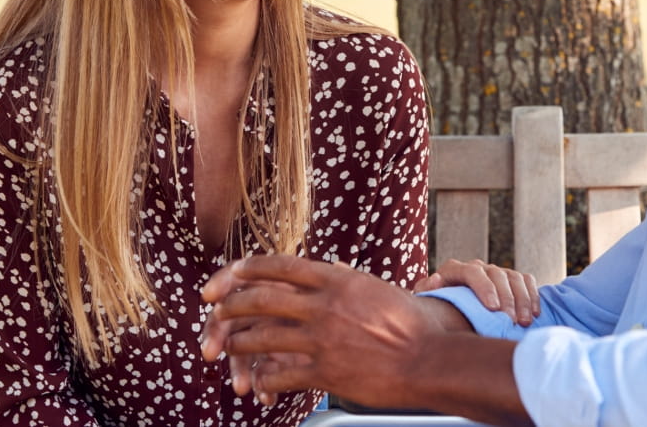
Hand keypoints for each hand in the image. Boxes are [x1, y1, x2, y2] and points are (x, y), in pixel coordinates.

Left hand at [200, 255, 446, 408]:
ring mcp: (322, 339)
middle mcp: (325, 306)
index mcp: (337, 280)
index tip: (231, 273)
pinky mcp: (325, 371)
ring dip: (238, 343)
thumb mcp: (378, 289)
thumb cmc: (412, 325)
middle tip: (216, 310)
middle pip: (261, 299)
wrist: (430, 360)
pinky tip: (257, 381)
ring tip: (227, 347)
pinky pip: (280, 373)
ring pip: (262, 337)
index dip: (248, 268)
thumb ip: (347, 279)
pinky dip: (262, 377)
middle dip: (231, 304)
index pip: (281, 266)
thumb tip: (329, 267)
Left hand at [414, 259, 540, 326]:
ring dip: (522, 300)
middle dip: (507, 298)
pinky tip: (535, 314)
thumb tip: (435, 280)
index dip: (484, 288)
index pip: (472, 271)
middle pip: (497, 274)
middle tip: (512, 321)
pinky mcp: (510, 279)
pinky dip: (532, 296)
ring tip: (524, 322)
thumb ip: (427, 291)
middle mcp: (477, 267)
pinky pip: (526, 281)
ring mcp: (495, 272)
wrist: (449, 309)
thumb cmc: (437, 308)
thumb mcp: (427, 301)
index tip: (493, 309)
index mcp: (455, 269)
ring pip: (514, 278)